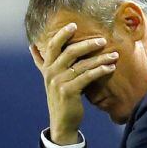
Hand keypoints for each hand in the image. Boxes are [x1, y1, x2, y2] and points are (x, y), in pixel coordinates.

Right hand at [30, 23, 117, 144]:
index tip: (74, 25)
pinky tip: (110, 68)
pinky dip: (100, 71)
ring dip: (100, 58)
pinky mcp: (69, 91)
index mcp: (47, 68)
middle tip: (102, 40)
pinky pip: (87, 77)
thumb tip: (32, 46)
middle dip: (88, 44)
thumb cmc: (59, 98)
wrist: (62, 122)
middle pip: (69, 51)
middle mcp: (51, 73)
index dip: (62, 34)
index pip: (52, 46)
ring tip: (114, 55)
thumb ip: (42, 63)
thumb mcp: (49, 79)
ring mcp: (59, 82)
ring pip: (82, 64)